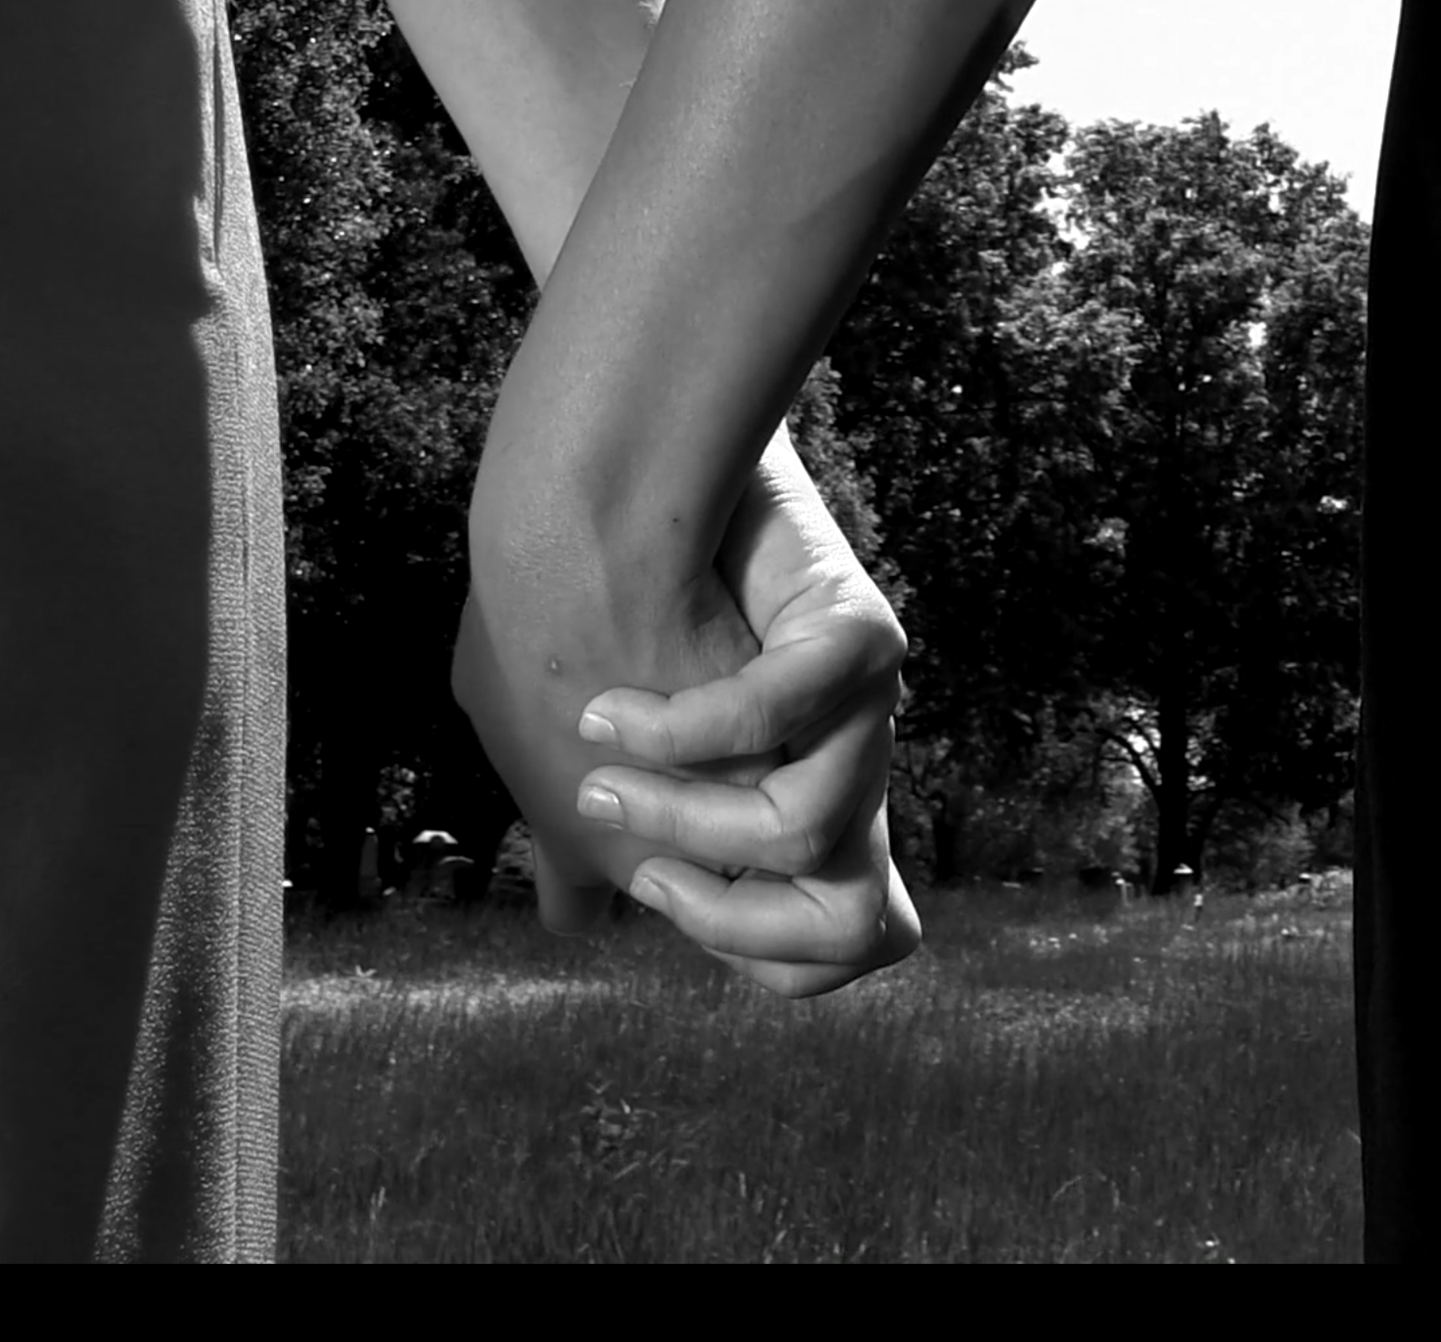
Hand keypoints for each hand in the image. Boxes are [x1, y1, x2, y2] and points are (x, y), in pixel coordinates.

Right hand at [576, 432, 919, 996]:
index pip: (847, 940)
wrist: (617, 485)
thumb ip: (590, 846)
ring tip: (600, 766)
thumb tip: (577, 920)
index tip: (659, 894)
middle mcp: (845, 773)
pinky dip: (688, 726)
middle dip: (732, 920)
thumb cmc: (592, 621)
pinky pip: (786, 710)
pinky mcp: (857, 634)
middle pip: (857, 925)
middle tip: (644, 871)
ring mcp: (863, 708)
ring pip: (806, 829)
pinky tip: (613, 711)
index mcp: (796, 811)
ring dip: (680, 816)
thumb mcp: (584, 753)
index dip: (767, 954)